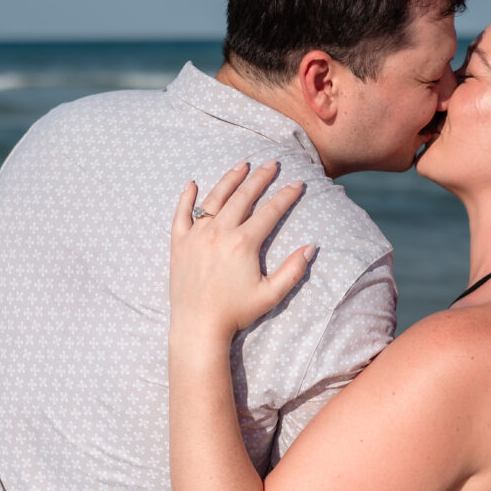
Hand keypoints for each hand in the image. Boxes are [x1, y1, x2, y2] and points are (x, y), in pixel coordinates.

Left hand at [169, 161, 314, 342]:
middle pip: (243, 197)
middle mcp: (219, 232)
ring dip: (230, 179)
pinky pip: (181, 214)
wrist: (198, 327)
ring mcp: (197, 235)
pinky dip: (186, 197)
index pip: (270, 211)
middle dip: (260, 178)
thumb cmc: (236, 312)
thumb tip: (311, 247)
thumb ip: (293, 270)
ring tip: (241, 165)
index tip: (297, 183)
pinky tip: (192, 183)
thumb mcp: (271, 294)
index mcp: (243, 243)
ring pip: (215, 198)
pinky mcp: (179, 243)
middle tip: (272, 163)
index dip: (286, 196)